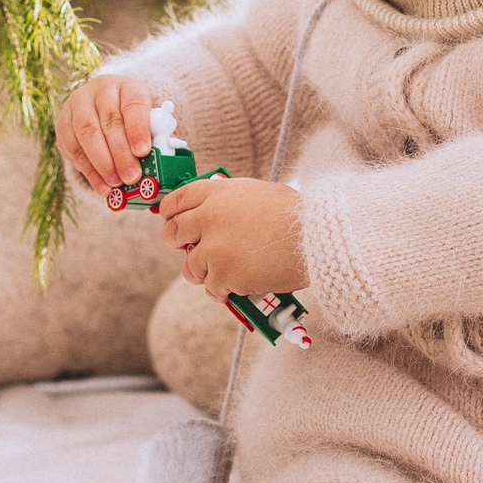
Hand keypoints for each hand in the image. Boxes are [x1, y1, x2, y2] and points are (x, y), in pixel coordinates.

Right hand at [56, 73, 156, 202]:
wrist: (102, 106)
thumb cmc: (132, 118)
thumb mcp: (147, 119)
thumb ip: (153, 136)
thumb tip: (159, 161)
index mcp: (127, 86)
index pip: (133, 104)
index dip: (138, 128)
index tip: (143, 151)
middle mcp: (100, 90)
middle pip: (109, 121)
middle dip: (121, 153)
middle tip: (132, 176)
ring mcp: (77, 105)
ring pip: (87, 133)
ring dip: (103, 163)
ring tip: (116, 183)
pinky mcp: (63, 124)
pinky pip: (74, 148)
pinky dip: (89, 171)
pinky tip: (102, 186)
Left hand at [159, 175, 304, 302]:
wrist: (314, 238)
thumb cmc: (295, 215)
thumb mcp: (256, 193)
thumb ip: (229, 203)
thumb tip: (213, 215)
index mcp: (218, 192)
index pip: (178, 199)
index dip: (169, 212)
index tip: (168, 219)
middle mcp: (209, 218)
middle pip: (173, 232)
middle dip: (175, 242)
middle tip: (184, 248)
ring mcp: (214, 248)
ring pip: (190, 267)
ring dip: (203, 271)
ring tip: (220, 272)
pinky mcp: (223, 275)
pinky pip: (212, 288)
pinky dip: (223, 290)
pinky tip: (236, 286)